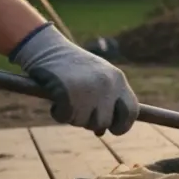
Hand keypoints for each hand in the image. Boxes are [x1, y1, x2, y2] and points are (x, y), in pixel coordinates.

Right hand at [11, 24, 138, 134]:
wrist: (47, 47)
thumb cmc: (72, 67)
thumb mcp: (96, 79)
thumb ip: (105, 102)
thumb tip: (102, 132)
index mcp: (118, 79)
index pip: (132, 111)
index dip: (123, 125)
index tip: (114, 130)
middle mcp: (107, 84)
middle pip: (104, 122)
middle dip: (91, 122)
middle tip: (79, 110)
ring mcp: (88, 87)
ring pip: (84, 122)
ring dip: (73, 117)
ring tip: (66, 100)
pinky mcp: (67, 91)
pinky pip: (65, 117)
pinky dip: (58, 114)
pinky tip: (55, 101)